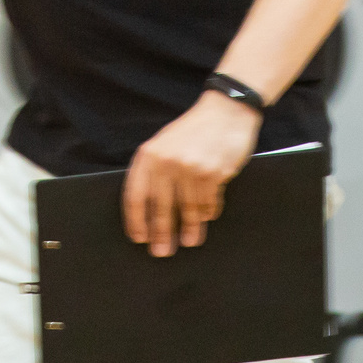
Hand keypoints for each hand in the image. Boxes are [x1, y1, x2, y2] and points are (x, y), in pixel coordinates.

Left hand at [123, 92, 261, 256]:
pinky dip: (208, 213)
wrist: (226, 110)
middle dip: (161, 234)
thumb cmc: (194, 129)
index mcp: (149, 155)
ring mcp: (191, 169)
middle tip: (161, 252)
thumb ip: (156, 171)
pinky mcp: (214, 174)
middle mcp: (167, 163)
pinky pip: (208, 203)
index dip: (136, 220)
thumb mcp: (166, 144)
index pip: (135, 195)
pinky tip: (206, 218)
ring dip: (189, 229)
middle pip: (160, 209)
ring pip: (187, 210)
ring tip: (189, 242)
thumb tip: (152, 209)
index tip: (139, 238)